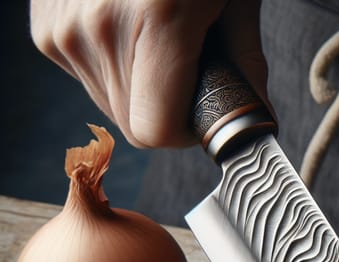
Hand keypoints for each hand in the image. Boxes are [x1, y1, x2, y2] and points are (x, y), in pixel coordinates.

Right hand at [29, 0, 267, 147]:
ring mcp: (63, 24)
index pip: (156, 130)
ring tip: (157, 36)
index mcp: (156, 19)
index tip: (202, 108)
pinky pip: (86, 75)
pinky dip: (114, 64)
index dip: (186, 128)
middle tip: (185, 64)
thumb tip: (258, 120)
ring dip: (140, 87)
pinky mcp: (45, 24)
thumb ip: (245, 65)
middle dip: (167, 107)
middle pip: (134, 123)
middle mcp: (98, 26)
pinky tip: (128, 25)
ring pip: (110, 103)